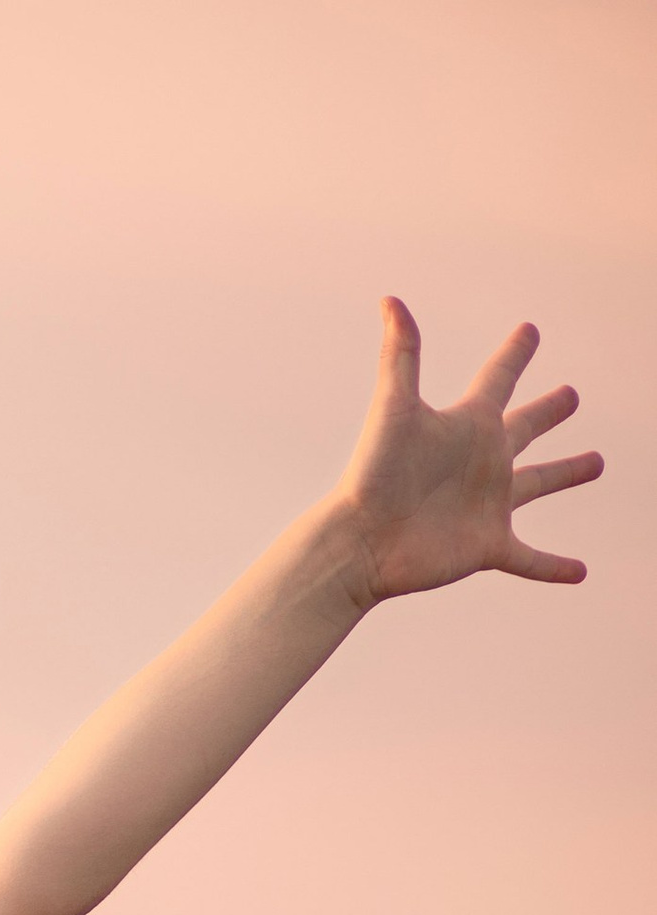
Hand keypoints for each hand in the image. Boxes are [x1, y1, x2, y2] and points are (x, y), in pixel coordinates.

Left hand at [337, 298, 600, 605]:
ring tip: (596, 463)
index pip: (498, 377)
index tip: (529, 331)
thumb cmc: (373, 474)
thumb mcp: (394, 409)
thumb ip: (400, 354)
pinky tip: (580, 573)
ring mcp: (487, 504)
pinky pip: (530, 559)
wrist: (360, 542)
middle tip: (571, 396)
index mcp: (467, 423)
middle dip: (548, 411)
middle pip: (525, 428)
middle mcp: (482, 460)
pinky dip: (553, 567)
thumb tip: (389, 299)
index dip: (515, 354)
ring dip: (566, 474)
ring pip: (537, 485)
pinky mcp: (487, 546)